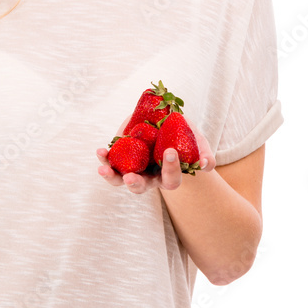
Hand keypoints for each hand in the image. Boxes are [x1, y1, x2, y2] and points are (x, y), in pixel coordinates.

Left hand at [96, 115, 215, 193]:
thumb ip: (203, 153)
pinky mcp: (120, 156)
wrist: (164, 120)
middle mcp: (149, 176)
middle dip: (135, 183)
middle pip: (141, 187)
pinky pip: (111, 162)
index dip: (170, 168)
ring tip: (104, 169)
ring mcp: (133, 167)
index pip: (170, 179)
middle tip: (130, 177)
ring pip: (121, 180)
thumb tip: (206, 165)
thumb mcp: (197, 141)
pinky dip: (105, 159)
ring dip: (112, 176)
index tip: (170, 151)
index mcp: (168, 175)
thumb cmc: (183, 135)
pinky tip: (101, 152)